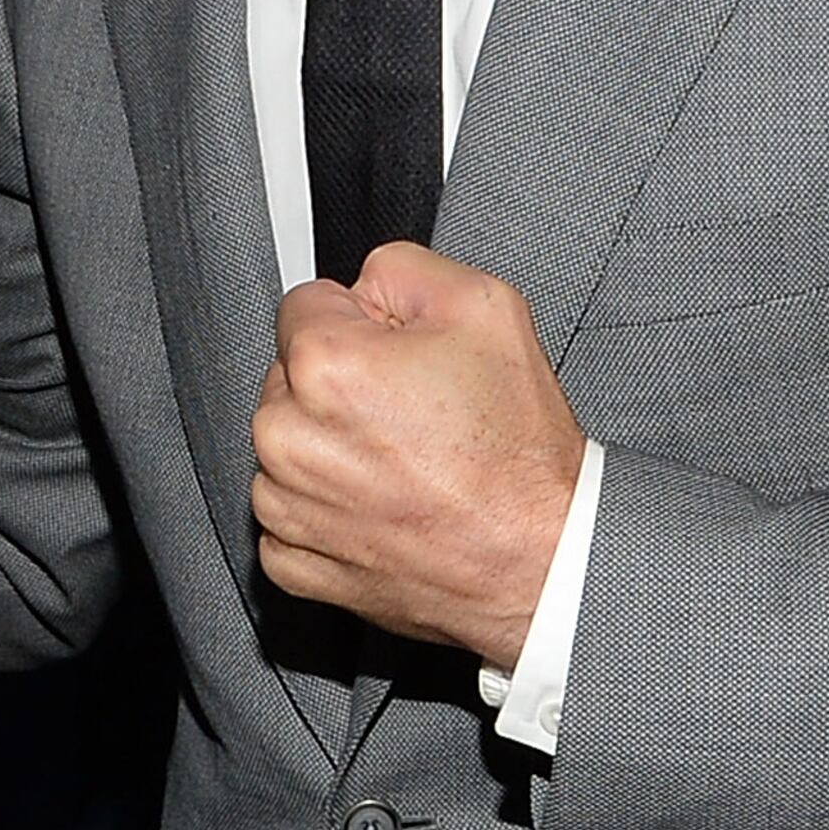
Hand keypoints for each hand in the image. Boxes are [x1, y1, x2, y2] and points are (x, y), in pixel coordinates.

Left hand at [250, 244, 586, 663]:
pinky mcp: (294, 561)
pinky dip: (327, 508)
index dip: (363, 323)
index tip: (402, 357)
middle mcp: (287, 436)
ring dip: (329, 446)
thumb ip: (401, 268)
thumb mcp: (485, 306)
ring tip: (405, 463)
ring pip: (288, 444)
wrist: (542, 559)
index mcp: (323, 364)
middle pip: (291, 376)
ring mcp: (286, 505)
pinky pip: (290, 513)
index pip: (307, 306)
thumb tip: (362, 286)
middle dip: (342, 384)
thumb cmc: (517, 450)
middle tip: (414, 412)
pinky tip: (384, 505)